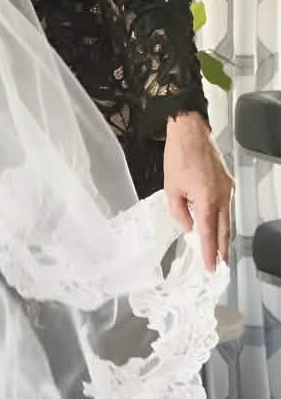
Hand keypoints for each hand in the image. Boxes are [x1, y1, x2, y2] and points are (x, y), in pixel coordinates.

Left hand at [164, 111, 233, 272]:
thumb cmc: (178, 156)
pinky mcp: (227, 182)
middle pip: (224, 230)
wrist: (190, 132)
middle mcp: (222, 195)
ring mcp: (227, 188)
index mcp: (206, 198)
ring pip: (227, 219)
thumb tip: (189, 227)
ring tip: (220, 252)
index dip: (209, 251)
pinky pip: (226, 206)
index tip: (209, 266)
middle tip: (219, 266)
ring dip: (224, 237)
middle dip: (221, 250)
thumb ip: (179, 212)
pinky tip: (218, 228)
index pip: (208, 232)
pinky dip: (223, 220)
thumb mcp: (171, 188)